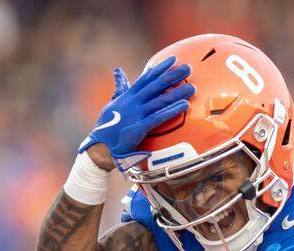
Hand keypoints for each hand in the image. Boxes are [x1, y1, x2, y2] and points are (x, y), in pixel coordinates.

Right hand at [78, 57, 194, 171]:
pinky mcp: (139, 128)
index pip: (146, 78)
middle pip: (156, 86)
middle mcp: (133, 103)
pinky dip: (172, 110)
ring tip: (193, 87)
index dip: (160, 68)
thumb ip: (119, 88)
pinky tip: (185, 105)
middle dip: (172, 76)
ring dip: (177, 93)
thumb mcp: (112, 104)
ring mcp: (136, 114)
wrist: (100, 146)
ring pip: (160, 100)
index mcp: (127, 97)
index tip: (172, 60)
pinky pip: (159, 117)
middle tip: (188, 68)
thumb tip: (118, 71)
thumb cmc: (107, 126)